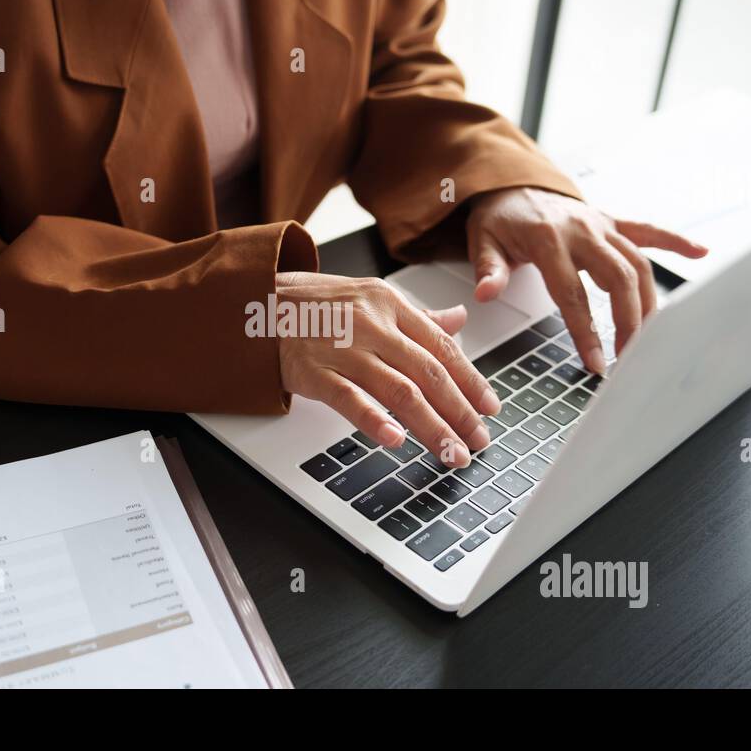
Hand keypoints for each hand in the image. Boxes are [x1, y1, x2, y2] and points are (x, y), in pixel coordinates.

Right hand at [275, 271, 499, 466]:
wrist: (260, 301)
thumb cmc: (320, 305)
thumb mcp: (374, 298)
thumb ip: (418, 316)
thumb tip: (459, 320)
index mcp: (391, 306)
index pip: (442, 347)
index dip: (470, 380)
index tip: (490, 407)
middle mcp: (372, 326)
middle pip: (428, 372)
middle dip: (460, 411)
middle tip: (479, 440)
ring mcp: (344, 349)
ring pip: (399, 390)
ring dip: (431, 426)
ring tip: (451, 452)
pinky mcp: (315, 372)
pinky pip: (349, 398)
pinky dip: (374, 420)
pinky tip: (395, 439)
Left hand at [466, 186, 706, 373]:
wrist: (511, 181)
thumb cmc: (499, 217)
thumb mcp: (482, 240)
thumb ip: (489, 268)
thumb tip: (486, 293)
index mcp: (549, 240)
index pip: (573, 294)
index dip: (587, 331)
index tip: (597, 362)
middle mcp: (582, 230)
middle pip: (618, 278)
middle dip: (630, 321)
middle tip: (631, 357)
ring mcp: (601, 225)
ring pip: (638, 263)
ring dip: (649, 301)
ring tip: (651, 337)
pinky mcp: (611, 221)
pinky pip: (648, 231)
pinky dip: (675, 241)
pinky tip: (700, 253)